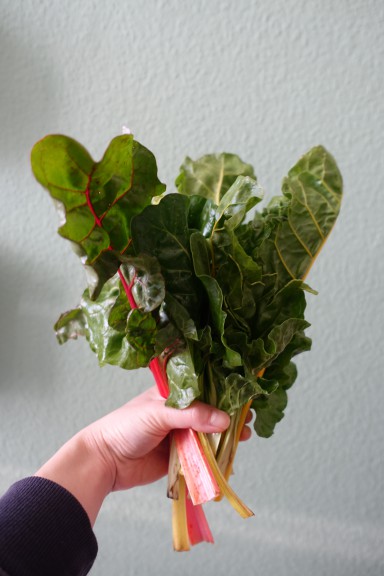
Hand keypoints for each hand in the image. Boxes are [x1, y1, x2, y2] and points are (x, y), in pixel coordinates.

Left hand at [35, 386, 241, 524]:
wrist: (104, 462)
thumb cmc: (124, 427)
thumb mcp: (158, 414)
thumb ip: (190, 415)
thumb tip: (223, 420)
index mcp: (173, 394)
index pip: (203, 388)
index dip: (223, 391)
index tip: (242, 396)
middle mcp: (179, 412)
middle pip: (210, 412)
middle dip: (229, 416)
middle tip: (247, 420)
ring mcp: (180, 435)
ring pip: (209, 434)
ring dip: (226, 437)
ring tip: (243, 437)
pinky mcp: (180, 457)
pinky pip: (202, 456)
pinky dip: (216, 457)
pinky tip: (229, 457)